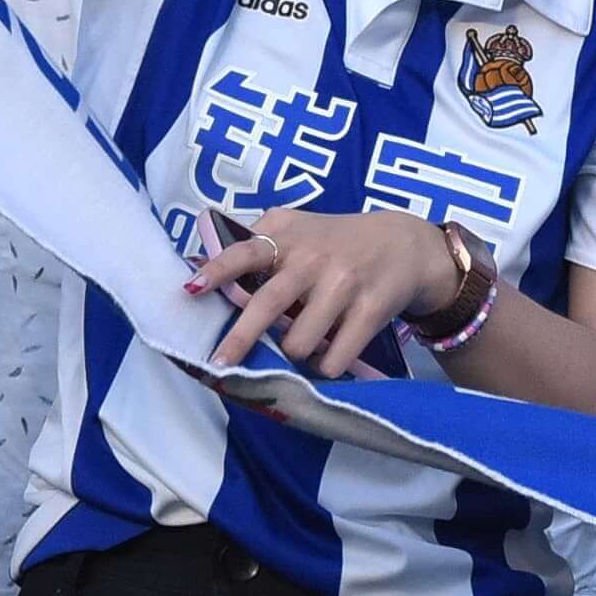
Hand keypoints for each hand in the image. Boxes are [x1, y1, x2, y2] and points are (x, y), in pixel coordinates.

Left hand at [179, 210, 467, 377]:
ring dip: (294, 354)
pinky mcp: (371, 309)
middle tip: (220, 365)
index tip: (191, 289)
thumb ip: (254, 242)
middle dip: (241, 338)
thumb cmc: (335, 241)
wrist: (405, 245)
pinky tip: (328, 358)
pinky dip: (326, 367)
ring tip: (302, 345)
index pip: (245, 250)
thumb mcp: (295, 227)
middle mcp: (313, 258)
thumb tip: (198, 269)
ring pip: (300, 342)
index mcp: (287, 237)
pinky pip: (336, 358)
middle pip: (268, 304)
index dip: (218, 270)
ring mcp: (344, 283)